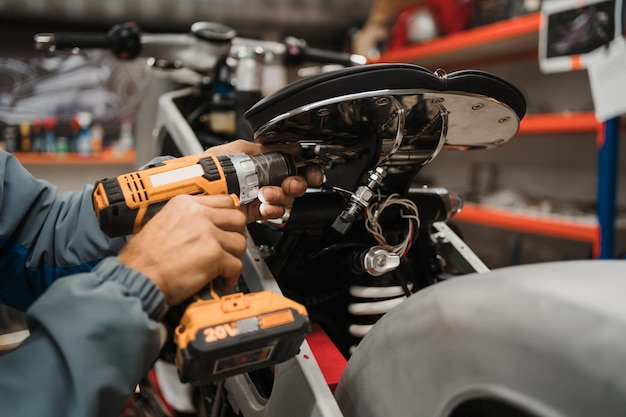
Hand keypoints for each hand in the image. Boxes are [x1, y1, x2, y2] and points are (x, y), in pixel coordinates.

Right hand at [117, 194, 246, 304]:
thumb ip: (186, 219)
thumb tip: (205, 224)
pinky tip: (221, 280)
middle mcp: (199, 215)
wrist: (137, 277)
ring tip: (224, 266)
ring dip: (234, 256)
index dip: (230, 216)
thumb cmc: (142, 258)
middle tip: (230, 247)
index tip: (230, 225)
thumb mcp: (161, 223)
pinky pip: (236, 265)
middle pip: (237, 219)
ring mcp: (208, 234)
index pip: (224, 201)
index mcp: (185, 204)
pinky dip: (231, 276)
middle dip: (236, 235)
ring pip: (240, 242)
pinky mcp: (215, 255)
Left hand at [208, 140, 323, 222]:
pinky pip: (273, 212)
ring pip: (285, 200)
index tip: (310, 173)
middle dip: (294, 185)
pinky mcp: (254, 212)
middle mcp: (265, 179)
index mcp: (264, 162)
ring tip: (265, 195)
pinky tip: (264, 206)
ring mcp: (261, 196)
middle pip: (294, 184)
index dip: (305, 170)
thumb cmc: (211, 167)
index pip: (292, 165)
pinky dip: (273, 210)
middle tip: (288, 184)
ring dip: (280, 197)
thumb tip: (286, 145)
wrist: (198, 188)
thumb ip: (263, 148)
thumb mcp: (238, 149)